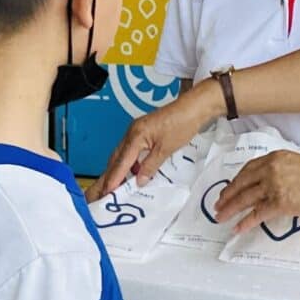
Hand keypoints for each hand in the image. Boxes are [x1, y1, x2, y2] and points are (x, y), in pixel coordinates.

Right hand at [97, 79, 220, 196]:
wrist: (193, 107)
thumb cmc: (182, 124)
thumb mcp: (166, 149)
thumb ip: (150, 166)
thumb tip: (139, 181)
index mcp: (135, 136)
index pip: (121, 162)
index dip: (113, 179)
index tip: (107, 192)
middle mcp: (132, 132)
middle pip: (116, 158)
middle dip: (111, 175)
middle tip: (105, 191)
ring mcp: (137, 130)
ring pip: (122, 154)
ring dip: (120, 169)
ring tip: (118, 186)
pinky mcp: (144, 131)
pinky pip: (131, 149)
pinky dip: (130, 162)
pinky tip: (135, 171)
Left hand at [213, 150, 299, 231]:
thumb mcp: (294, 162)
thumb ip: (278, 169)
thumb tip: (266, 182)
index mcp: (273, 158)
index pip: (248, 169)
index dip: (236, 181)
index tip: (229, 189)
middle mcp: (269, 170)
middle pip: (242, 184)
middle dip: (227, 195)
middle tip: (218, 204)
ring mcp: (272, 187)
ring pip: (245, 199)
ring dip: (230, 209)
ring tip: (221, 217)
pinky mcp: (278, 203)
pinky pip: (256, 214)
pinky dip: (245, 222)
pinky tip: (237, 228)